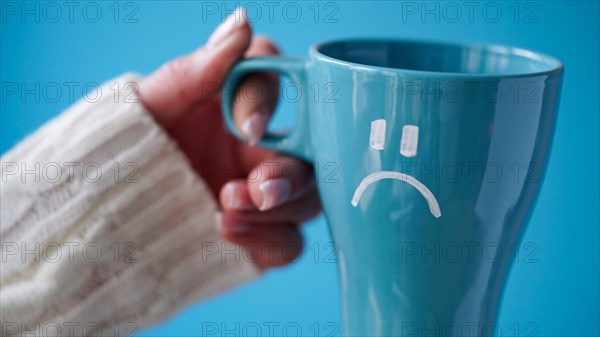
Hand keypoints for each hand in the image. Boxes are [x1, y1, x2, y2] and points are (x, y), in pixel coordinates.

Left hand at [137, 8, 320, 268]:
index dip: (271, 102)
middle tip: (257, 188)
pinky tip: (224, 232)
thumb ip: (199, 68)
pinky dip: (267, 242)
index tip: (248, 126)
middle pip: (310, 157)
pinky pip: (289, 244)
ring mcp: (263, 197)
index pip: (277, 83)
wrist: (106, 204)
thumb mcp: (155, 103)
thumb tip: (242, 22)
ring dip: (276, 210)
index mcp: (240, 106)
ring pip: (308, 203)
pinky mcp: (260, 237)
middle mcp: (261, 149)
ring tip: (224, 209)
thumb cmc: (129, 144)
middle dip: (288, 174)